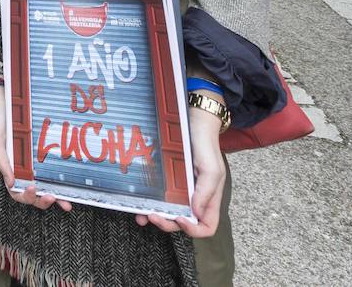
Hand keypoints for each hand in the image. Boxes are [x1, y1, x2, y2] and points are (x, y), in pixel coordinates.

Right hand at [0, 88, 72, 211]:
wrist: (8, 102)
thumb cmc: (0, 122)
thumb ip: (2, 162)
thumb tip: (10, 183)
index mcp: (10, 169)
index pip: (16, 191)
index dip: (25, 196)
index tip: (31, 189)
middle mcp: (24, 170)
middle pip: (33, 195)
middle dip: (42, 201)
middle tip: (51, 198)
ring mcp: (35, 164)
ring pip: (46, 187)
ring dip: (56, 198)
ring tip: (65, 202)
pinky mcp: (45, 156)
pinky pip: (54, 172)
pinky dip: (61, 183)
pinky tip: (70, 187)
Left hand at [136, 106, 223, 236]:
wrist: (194, 121)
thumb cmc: (206, 144)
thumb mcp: (212, 168)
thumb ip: (206, 191)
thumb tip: (196, 213)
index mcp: (209, 199)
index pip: (207, 226)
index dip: (193, 229)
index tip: (180, 218)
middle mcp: (195, 198)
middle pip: (183, 223)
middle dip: (167, 223)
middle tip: (153, 215)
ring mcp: (181, 190)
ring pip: (169, 212)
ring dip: (155, 217)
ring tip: (141, 215)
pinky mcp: (169, 180)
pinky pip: (159, 197)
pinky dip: (149, 203)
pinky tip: (139, 204)